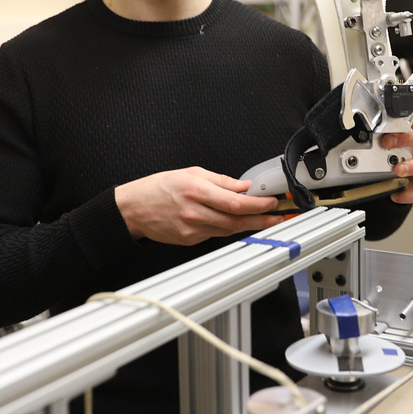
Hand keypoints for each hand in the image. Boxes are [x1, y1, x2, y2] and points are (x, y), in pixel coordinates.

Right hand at [115, 167, 285, 245]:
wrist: (133, 208)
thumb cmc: (159, 188)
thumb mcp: (191, 173)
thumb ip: (221, 181)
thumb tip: (244, 185)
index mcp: (196, 190)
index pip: (234, 201)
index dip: (257, 204)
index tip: (271, 202)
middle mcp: (195, 212)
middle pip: (236, 219)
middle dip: (262, 218)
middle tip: (279, 216)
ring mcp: (192, 229)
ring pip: (228, 230)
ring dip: (250, 225)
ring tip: (266, 220)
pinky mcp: (190, 240)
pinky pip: (215, 234)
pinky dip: (228, 228)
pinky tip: (236, 222)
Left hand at [382, 118, 412, 203]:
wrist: (391, 172)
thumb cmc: (392, 152)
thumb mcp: (387, 138)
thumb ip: (383, 130)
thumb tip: (367, 121)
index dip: (407, 119)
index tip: (388, 124)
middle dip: (408, 140)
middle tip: (388, 144)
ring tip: (397, 170)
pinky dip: (410, 193)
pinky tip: (396, 194)